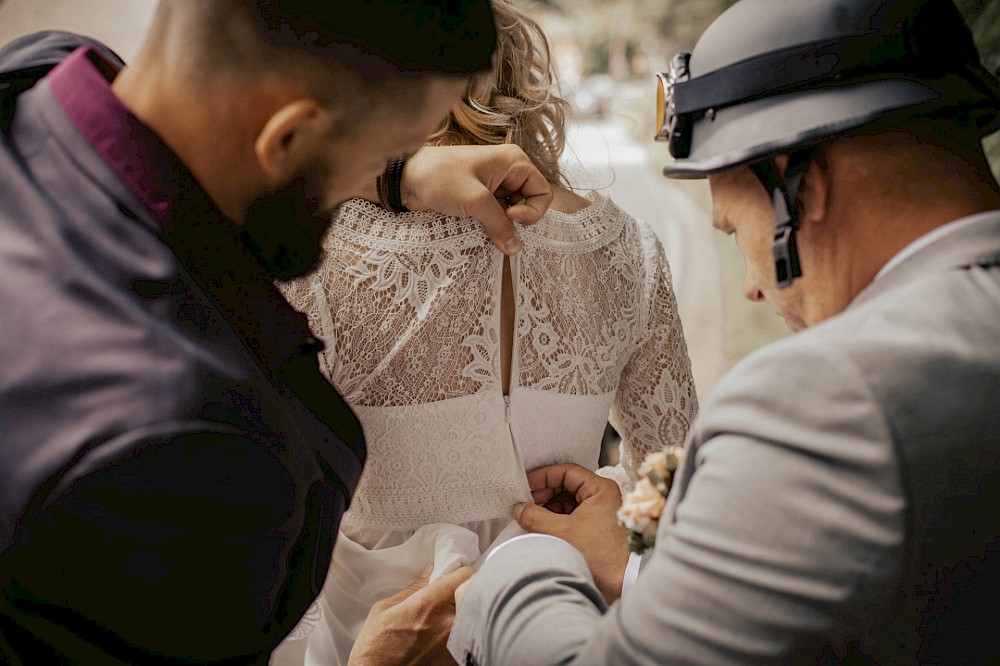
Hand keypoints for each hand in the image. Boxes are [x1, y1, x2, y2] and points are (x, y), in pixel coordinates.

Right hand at [348, 564, 474, 665]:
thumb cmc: (375, 647)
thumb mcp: (386, 609)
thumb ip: (413, 589)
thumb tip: (429, 572)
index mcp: (430, 603)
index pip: (464, 575)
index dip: (460, 573)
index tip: (455, 577)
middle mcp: (447, 622)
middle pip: (472, 596)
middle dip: (463, 593)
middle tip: (451, 598)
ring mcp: (454, 643)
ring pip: (471, 617)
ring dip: (463, 614)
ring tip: (445, 620)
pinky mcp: (455, 660)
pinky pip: (466, 638)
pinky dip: (460, 635)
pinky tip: (443, 638)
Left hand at [401, 144, 552, 254]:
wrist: (405, 179)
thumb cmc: (439, 178)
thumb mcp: (474, 200)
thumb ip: (499, 224)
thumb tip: (515, 248)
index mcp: (513, 162)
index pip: (542, 191)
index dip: (532, 209)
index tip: (511, 216)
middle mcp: (507, 172)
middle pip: (529, 204)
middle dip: (517, 221)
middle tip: (496, 227)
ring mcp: (493, 187)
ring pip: (512, 214)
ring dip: (502, 226)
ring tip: (485, 230)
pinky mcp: (480, 199)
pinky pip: (496, 217)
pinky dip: (492, 227)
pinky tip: (479, 230)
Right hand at [516, 464, 628, 603]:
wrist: (622, 585)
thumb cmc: (600, 555)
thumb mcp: (562, 532)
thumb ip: (535, 516)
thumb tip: (518, 508)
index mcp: (600, 489)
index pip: (566, 472)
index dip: (542, 477)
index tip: (524, 485)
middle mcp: (602, 497)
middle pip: (566, 485)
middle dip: (543, 493)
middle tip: (523, 502)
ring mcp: (599, 512)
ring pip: (567, 501)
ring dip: (547, 507)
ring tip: (529, 515)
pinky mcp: (595, 527)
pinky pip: (571, 515)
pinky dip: (554, 519)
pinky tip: (540, 526)